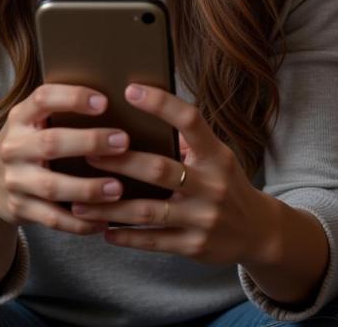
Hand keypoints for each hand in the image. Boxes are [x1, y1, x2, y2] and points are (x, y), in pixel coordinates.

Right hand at [0, 83, 131, 234]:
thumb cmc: (27, 145)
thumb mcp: (32, 122)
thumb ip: (59, 110)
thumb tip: (117, 99)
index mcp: (20, 117)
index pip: (43, 99)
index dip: (73, 98)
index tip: (104, 102)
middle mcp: (14, 147)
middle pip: (52, 143)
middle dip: (90, 142)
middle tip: (123, 142)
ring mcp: (15, 180)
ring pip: (53, 186)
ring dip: (88, 188)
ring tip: (118, 188)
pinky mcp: (19, 208)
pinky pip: (52, 219)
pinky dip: (79, 223)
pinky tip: (103, 221)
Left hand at [71, 83, 271, 265]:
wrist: (257, 231)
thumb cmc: (225, 181)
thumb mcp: (217, 155)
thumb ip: (185, 139)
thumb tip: (138, 114)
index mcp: (216, 154)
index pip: (190, 120)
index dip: (161, 103)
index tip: (130, 90)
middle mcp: (211, 185)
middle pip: (159, 169)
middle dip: (121, 162)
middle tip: (87, 153)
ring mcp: (203, 218)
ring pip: (148, 211)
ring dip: (110, 207)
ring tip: (79, 201)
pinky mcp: (194, 246)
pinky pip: (152, 240)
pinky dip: (125, 235)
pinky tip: (102, 229)